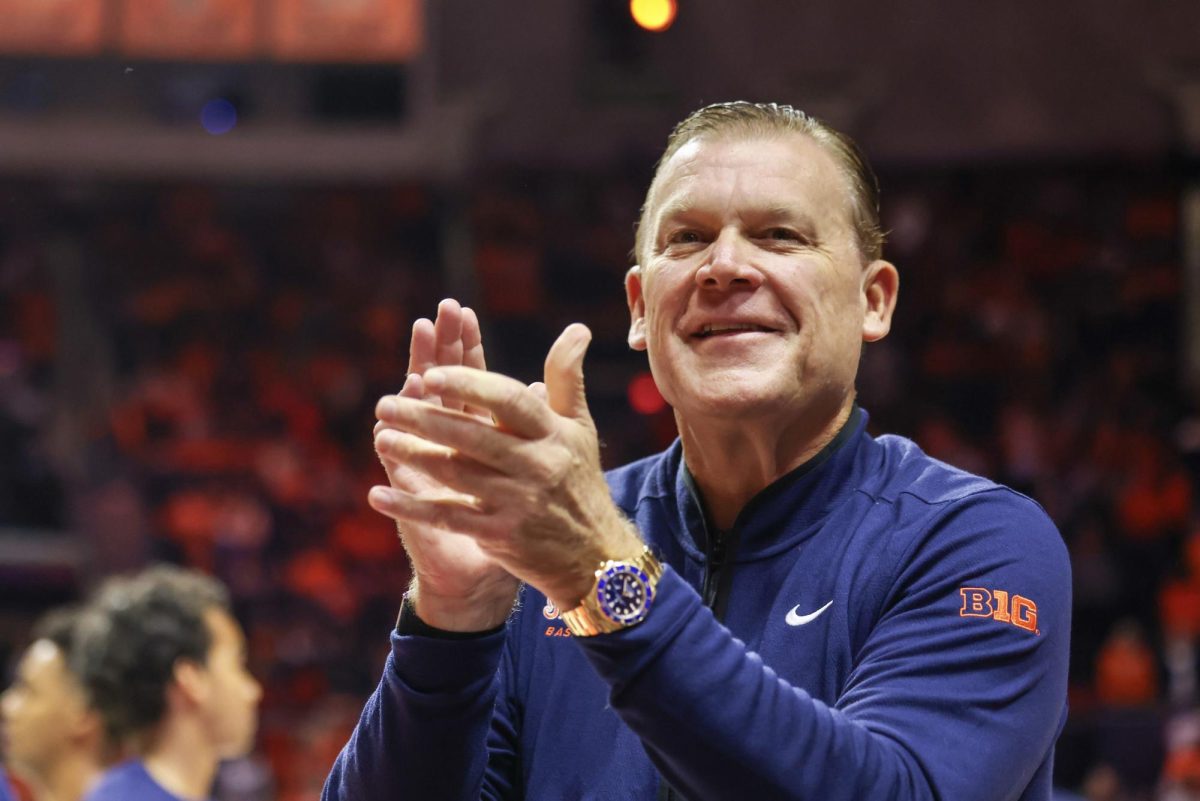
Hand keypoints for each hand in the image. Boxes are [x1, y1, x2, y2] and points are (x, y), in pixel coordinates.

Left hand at [371, 323, 644, 609]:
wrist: (594, 555)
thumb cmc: (579, 480)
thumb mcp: (579, 427)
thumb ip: (566, 378)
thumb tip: (577, 327)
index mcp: (552, 433)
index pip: (507, 401)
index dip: (469, 385)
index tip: (430, 373)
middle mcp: (537, 466)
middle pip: (473, 436)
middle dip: (426, 418)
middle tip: (385, 403)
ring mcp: (517, 503)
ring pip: (457, 474)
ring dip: (414, 456)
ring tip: (381, 438)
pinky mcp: (500, 535)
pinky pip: (448, 518)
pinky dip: (412, 507)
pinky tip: (378, 495)